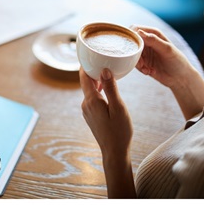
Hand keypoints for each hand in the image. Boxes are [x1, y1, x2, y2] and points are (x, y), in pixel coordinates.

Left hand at [79, 68, 135, 197]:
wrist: (114, 152)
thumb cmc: (119, 131)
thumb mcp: (118, 107)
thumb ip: (110, 88)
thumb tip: (104, 70)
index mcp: (91, 100)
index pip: (84, 76)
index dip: (85, 64)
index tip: (89, 52)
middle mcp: (85, 104)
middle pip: (86, 82)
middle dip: (93, 70)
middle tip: (101, 57)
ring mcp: (87, 110)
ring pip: (90, 90)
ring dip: (96, 81)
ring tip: (106, 70)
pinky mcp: (91, 115)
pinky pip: (92, 98)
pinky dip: (98, 90)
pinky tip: (107, 88)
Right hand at [132, 26, 193, 87]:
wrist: (180, 78)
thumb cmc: (177, 61)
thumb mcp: (167, 49)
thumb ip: (153, 40)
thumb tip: (139, 32)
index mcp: (153, 34)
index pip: (136, 29)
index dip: (132, 37)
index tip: (133, 48)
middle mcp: (147, 41)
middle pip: (131, 43)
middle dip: (134, 54)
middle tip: (142, 63)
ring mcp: (144, 52)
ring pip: (131, 54)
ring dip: (138, 63)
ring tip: (148, 69)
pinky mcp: (143, 62)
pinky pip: (134, 63)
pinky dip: (140, 69)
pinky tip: (150, 72)